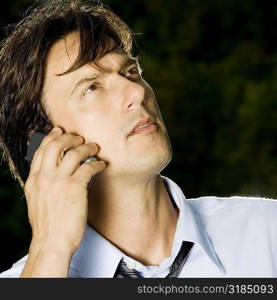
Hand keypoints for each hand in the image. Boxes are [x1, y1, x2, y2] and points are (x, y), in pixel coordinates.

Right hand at [24, 127, 105, 254]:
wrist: (51, 242)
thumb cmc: (48, 225)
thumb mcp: (36, 200)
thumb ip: (42, 183)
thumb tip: (50, 172)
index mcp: (34, 180)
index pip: (41, 150)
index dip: (51, 137)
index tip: (59, 131)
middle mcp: (45, 177)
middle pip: (56, 145)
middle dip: (69, 137)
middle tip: (80, 138)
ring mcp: (60, 181)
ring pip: (74, 153)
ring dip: (87, 147)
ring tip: (95, 148)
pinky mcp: (75, 187)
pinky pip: (89, 166)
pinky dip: (97, 163)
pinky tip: (101, 165)